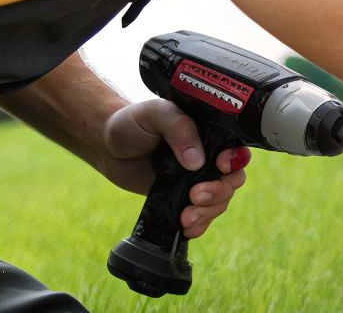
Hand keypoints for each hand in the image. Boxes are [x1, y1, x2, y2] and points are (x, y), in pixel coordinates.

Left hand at [97, 99, 249, 238]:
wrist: (106, 146)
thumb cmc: (132, 122)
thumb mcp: (156, 114)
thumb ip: (179, 129)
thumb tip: (198, 162)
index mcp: (209, 133)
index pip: (236, 148)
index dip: (235, 160)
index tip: (219, 166)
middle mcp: (207, 157)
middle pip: (232, 180)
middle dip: (219, 192)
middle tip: (196, 195)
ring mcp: (195, 180)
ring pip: (219, 201)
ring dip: (209, 212)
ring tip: (187, 216)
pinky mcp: (180, 198)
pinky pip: (201, 216)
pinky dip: (200, 225)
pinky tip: (187, 228)